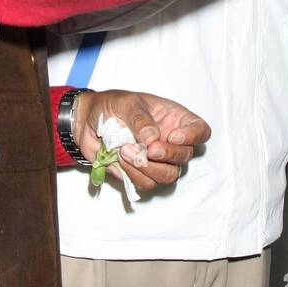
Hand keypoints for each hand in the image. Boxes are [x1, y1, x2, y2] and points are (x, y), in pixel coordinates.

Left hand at [73, 89, 209, 193]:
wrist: (87, 122)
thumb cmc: (112, 106)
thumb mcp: (127, 103)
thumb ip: (141, 120)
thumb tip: (153, 139)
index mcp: (175, 119)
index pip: (200, 130)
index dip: (193, 137)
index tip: (173, 137)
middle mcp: (171, 141)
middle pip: (185, 157)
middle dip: (167, 155)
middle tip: (147, 149)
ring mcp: (158, 160)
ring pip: (169, 175)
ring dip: (148, 167)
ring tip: (125, 151)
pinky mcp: (142, 174)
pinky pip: (148, 183)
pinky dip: (134, 174)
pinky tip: (120, 159)